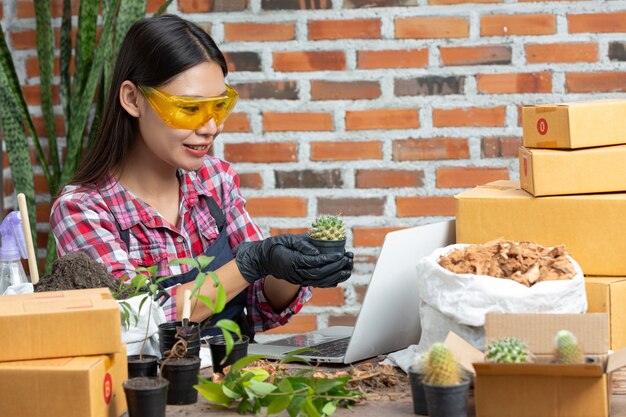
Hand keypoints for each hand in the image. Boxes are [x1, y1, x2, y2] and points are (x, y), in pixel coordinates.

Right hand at [235, 234, 352, 287]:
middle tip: (348, 259)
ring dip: (336, 275)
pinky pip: (318, 284)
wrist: (263, 260)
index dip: (328, 259)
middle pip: (320, 273)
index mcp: (292, 261)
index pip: (314, 262)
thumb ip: (303, 244)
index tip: (340, 254)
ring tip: (349, 268)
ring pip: (320, 281)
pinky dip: (330, 282)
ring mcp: (299, 279)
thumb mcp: (288, 240)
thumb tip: (317, 251)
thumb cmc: (276, 246)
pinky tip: (340, 277)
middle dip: (336, 267)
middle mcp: (296, 273)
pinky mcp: (301, 281)